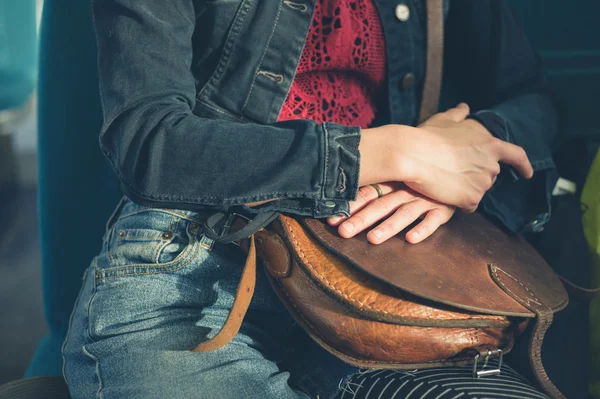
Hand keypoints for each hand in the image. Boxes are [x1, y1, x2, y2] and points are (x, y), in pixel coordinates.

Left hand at [327, 183, 454, 243]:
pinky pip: (433, 220)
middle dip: (361, 219)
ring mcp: (424, 199)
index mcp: (391, 183)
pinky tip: (410, 239)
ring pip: (403, 213)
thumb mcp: (396, 177)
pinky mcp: (442, 208)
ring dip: (388, 226)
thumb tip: (338, 199)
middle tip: (343, 232)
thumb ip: (373, 186)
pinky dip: (422, 229)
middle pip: (380, 205)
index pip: (366, 194)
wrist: (454, 167)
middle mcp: (405, 190)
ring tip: (373, 239)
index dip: (349, 207)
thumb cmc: (416, 178)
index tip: (331, 220)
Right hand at [358, 103, 532, 211]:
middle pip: (490, 176)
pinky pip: (468, 205)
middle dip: (476, 176)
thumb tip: (464, 107)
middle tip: (454, 173)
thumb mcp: (444, 121)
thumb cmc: (427, 136)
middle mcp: (491, 165)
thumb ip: (458, 115)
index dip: (523, 165)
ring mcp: (483, 183)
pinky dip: (458, 202)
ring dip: (465, 190)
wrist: (413, 154)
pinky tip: (445, 193)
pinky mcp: (471, 199)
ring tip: (445, 181)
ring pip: (477, 191)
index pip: (516, 156)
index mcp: (490, 144)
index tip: (527, 174)